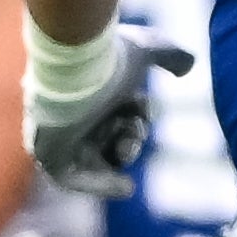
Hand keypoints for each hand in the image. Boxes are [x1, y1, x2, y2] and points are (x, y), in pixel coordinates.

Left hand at [25, 29, 190, 197]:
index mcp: (90, 90)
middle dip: (131, 140)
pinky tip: (126, 187)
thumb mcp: (150, 50)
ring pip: (94, 158)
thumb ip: (171, 55)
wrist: (74, 67)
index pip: (116, 112)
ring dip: (119, 158)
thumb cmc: (108, 59)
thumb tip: (188, 66)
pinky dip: (99, 185)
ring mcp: (59, 134)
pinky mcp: (49, 152)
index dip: (138, 116)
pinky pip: (70, 178)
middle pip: (107, 137)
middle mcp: (73, 112)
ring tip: (126, 151)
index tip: (142, 109)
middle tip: (134, 134)